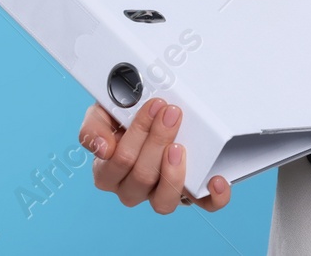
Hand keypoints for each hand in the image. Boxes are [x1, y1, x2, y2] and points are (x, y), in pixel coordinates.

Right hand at [80, 97, 230, 213]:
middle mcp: (132, 189)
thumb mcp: (103, 113)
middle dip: (158, 140)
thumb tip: (103, 148)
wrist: (150, 117)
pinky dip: (212, 197)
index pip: (119, 161)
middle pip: (141, 177)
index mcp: (108, 172)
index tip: (154, 105)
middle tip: (171, 113)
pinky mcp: (189, 195)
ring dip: (173, 173)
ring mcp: (160, 193)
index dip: (137, 133)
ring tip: (179, 147)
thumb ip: (93, 127)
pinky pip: (202, 205)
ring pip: (163, 201)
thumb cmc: (124, 117)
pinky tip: (216, 180)